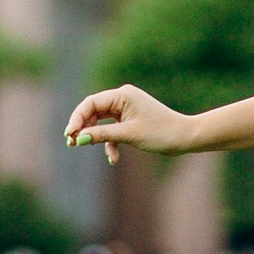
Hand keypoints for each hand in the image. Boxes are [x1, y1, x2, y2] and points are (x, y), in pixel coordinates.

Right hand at [64, 84, 190, 159]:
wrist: (184, 138)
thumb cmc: (160, 133)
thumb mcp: (128, 134)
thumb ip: (102, 135)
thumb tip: (79, 139)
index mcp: (122, 95)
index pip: (91, 103)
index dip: (77, 118)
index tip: (69, 134)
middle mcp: (122, 98)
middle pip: (93, 111)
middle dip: (83, 128)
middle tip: (72, 143)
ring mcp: (126, 109)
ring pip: (101, 122)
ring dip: (95, 137)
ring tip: (85, 148)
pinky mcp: (130, 120)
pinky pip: (112, 130)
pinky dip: (110, 142)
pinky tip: (114, 158)